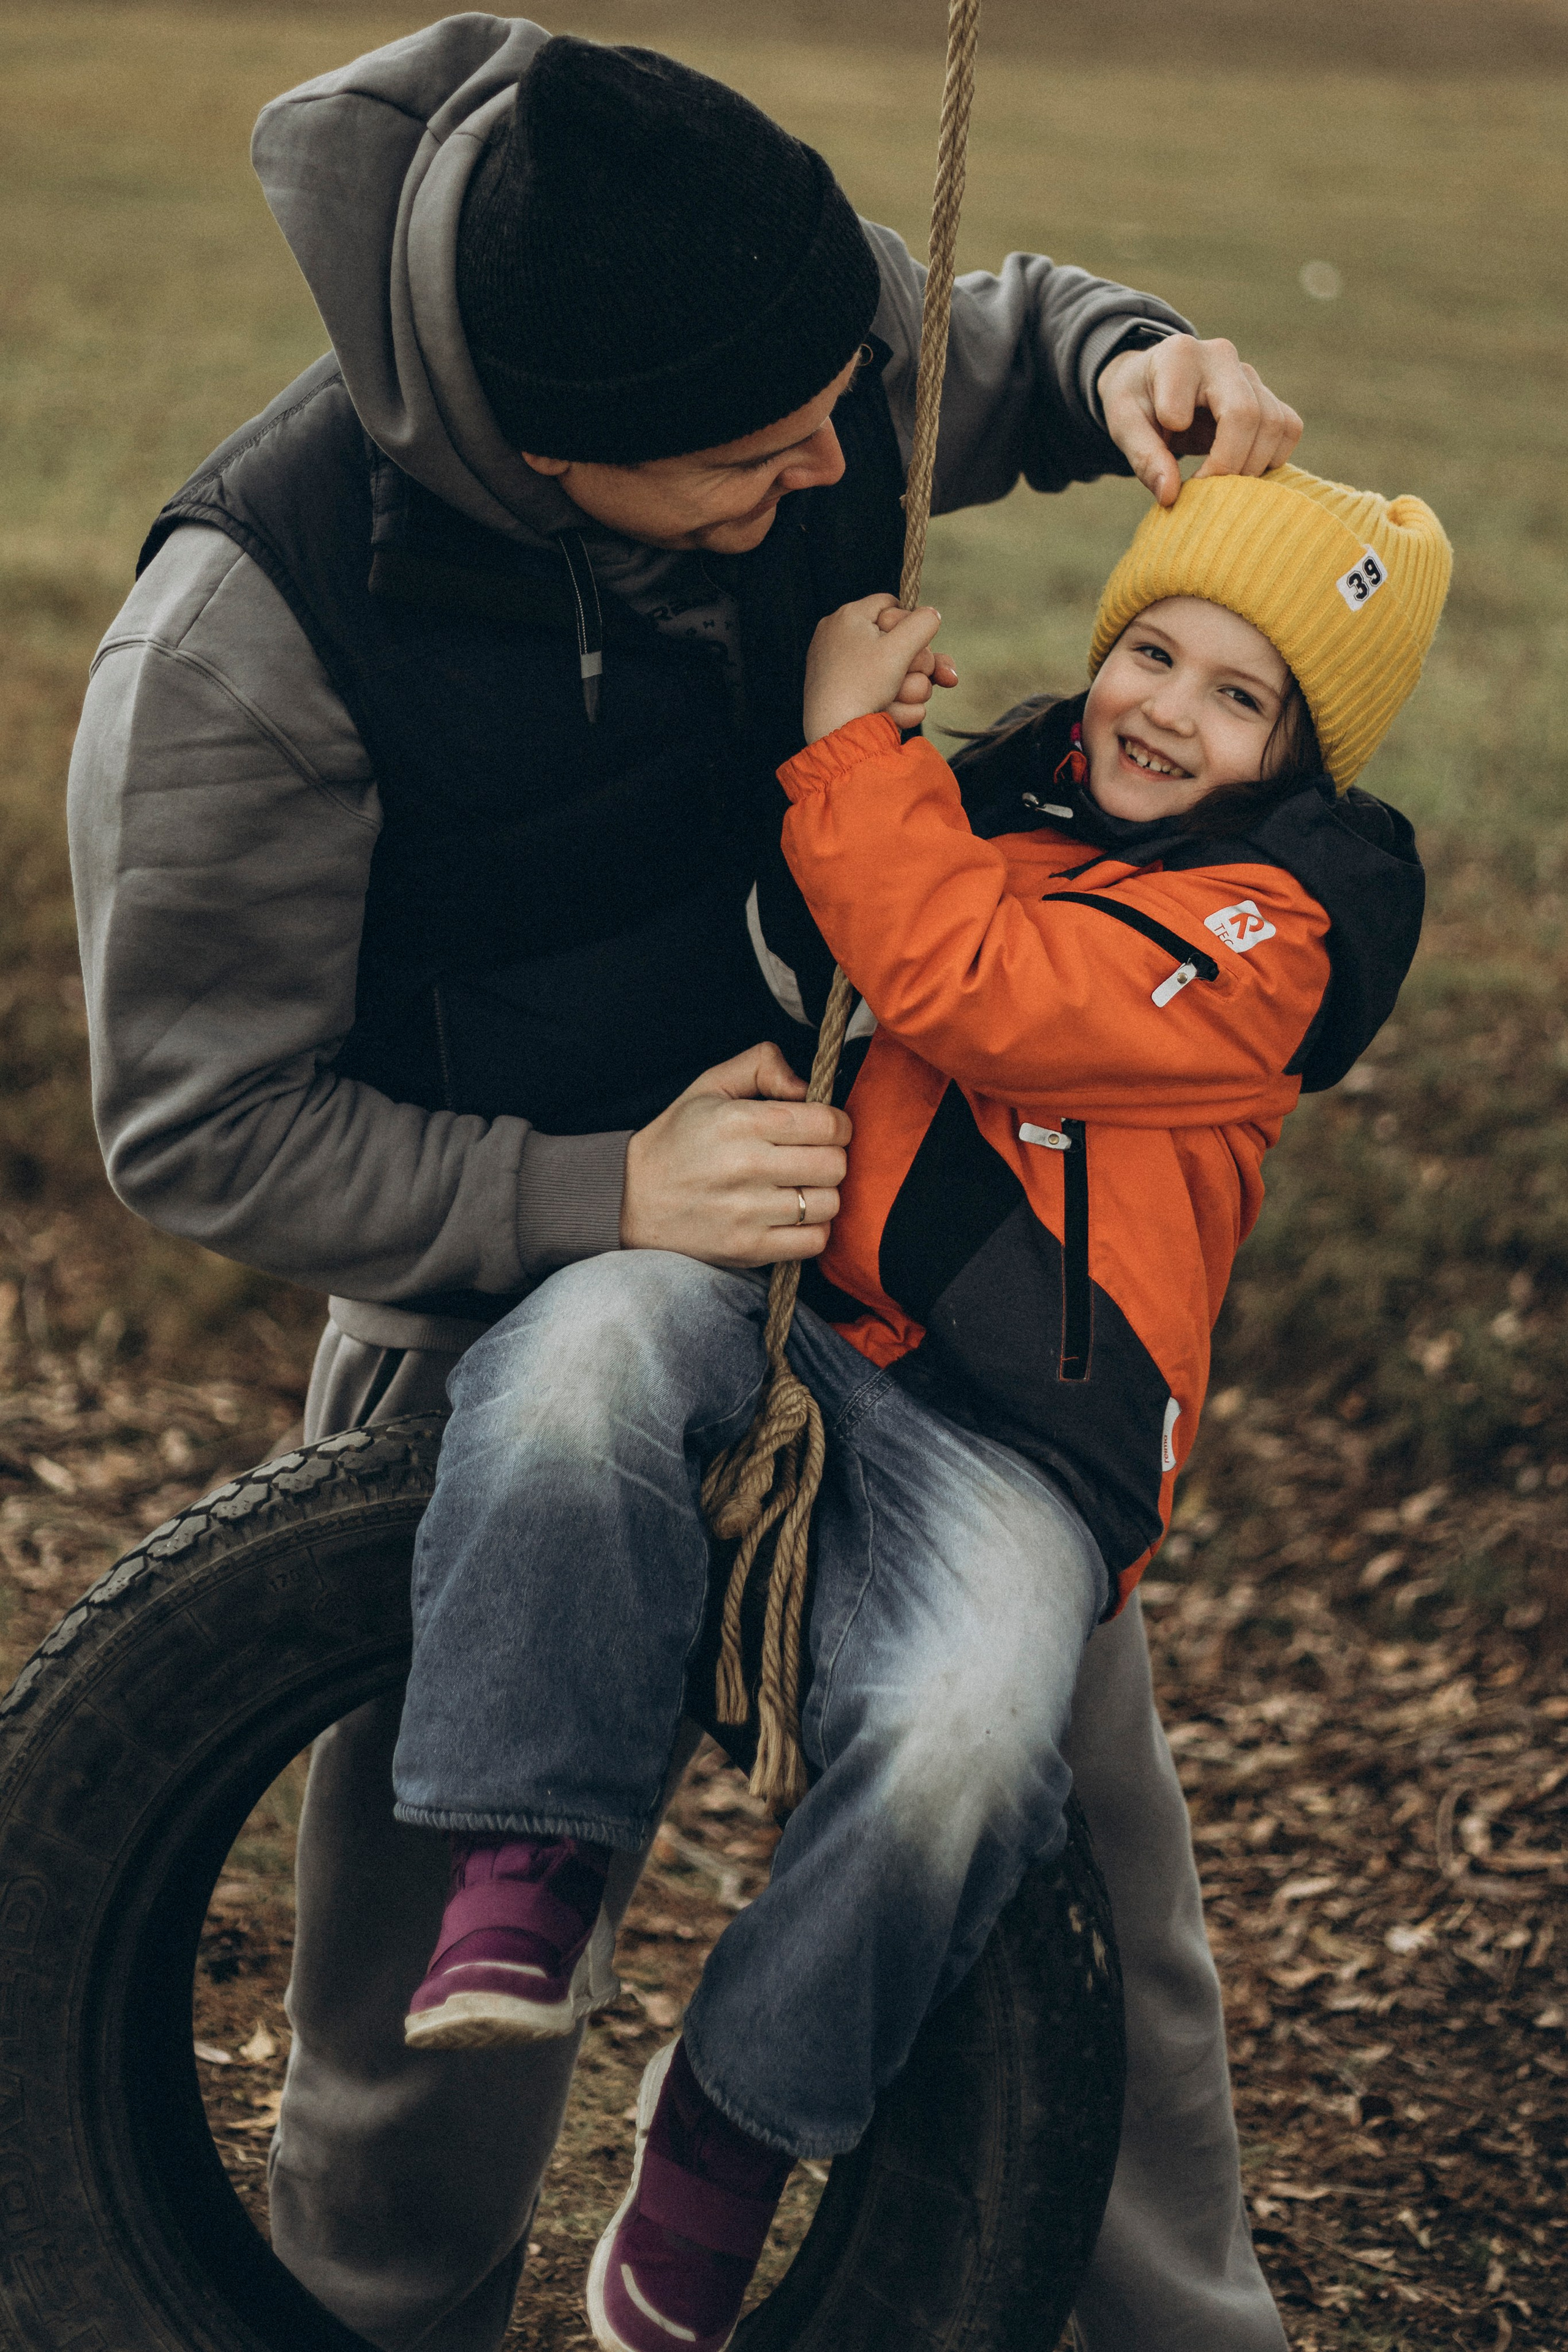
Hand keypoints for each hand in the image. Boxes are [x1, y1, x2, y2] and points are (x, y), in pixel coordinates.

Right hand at [620, 1043, 850, 1265]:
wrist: (631, 1201)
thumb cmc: (677, 1140)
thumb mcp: (709, 1086)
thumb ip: (761, 1065)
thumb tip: (807, 1085)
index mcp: (740, 1122)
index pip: (828, 1124)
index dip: (837, 1124)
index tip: (824, 1129)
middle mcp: (746, 1166)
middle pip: (834, 1164)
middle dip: (831, 1158)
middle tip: (811, 1157)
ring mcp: (748, 1212)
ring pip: (829, 1203)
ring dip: (822, 1194)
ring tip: (800, 1187)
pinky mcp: (748, 1249)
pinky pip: (814, 1241)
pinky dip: (813, 1228)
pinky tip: (794, 1216)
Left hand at [802, 593, 957, 743]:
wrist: (834, 734)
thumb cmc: (863, 686)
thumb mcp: (899, 649)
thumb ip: (922, 624)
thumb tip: (932, 614)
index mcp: (848, 617)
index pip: (890, 604)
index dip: (912, 623)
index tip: (920, 642)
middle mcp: (839, 638)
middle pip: (895, 641)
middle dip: (915, 664)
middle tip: (919, 675)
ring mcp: (838, 667)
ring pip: (891, 671)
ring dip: (907, 689)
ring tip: (898, 700)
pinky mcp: (841, 694)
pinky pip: (876, 692)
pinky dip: (890, 704)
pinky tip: (889, 714)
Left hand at [1098, 334, 1302, 508]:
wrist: (1152, 382)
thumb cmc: (1137, 402)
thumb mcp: (1123, 425)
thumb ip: (1143, 457)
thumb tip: (1170, 496)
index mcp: (1178, 356)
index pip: (1188, 409)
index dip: (1179, 453)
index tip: (1172, 471)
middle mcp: (1220, 356)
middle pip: (1246, 415)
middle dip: (1229, 465)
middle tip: (1205, 493)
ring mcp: (1249, 374)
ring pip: (1276, 423)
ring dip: (1254, 467)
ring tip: (1222, 486)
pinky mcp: (1266, 394)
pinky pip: (1289, 427)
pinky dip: (1273, 458)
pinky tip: (1244, 472)